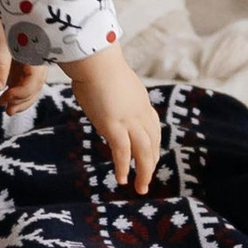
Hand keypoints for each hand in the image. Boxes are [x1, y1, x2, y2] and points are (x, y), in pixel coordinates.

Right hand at [66, 44, 161, 195]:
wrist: (94, 59)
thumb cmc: (95, 63)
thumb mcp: (109, 78)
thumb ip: (109, 90)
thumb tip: (95, 88)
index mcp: (139, 99)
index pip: (152, 125)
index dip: (153, 142)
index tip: (152, 153)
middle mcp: (139, 111)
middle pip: (152, 141)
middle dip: (151, 161)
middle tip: (147, 177)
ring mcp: (128, 120)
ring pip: (144, 151)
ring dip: (144, 171)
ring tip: (140, 188)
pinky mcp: (115, 126)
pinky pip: (123, 152)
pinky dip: (124, 167)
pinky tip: (122, 179)